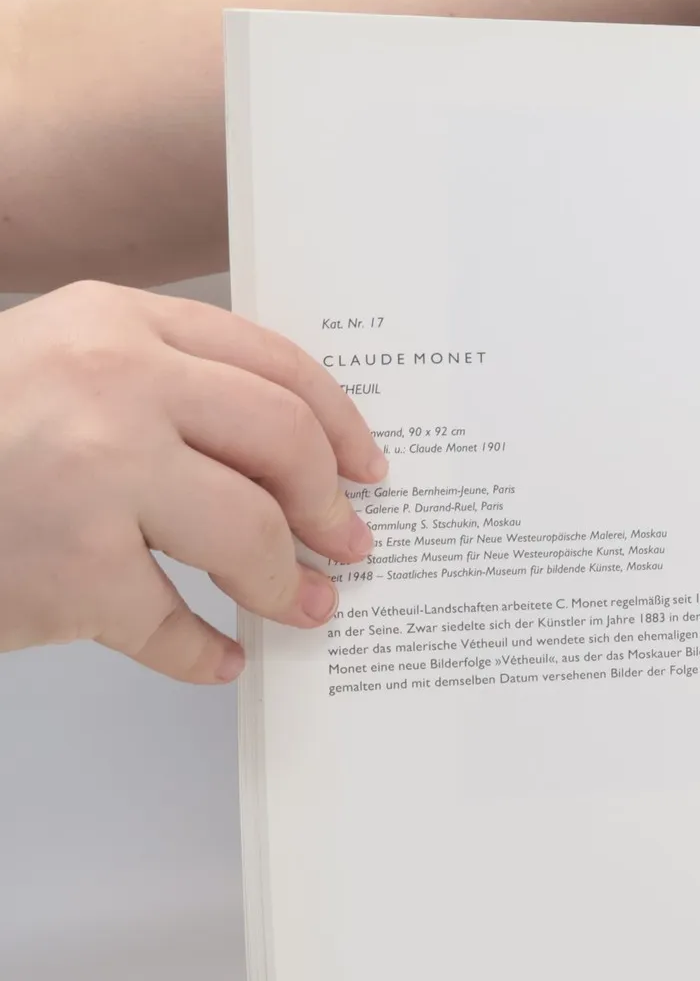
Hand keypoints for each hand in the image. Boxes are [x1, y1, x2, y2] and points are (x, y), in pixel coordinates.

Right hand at [0, 281, 386, 680]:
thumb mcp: (51, 364)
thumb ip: (157, 382)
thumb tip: (287, 451)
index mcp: (114, 324)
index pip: (274, 366)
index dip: (338, 425)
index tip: (367, 468)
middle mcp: (112, 387)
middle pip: (282, 445)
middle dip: (330, 506)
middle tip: (349, 546)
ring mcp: (93, 478)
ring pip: (249, 535)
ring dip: (287, 584)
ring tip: (303, 606)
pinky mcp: (72, 572)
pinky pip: (176, 626)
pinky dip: (204, 652)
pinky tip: (216, 656)